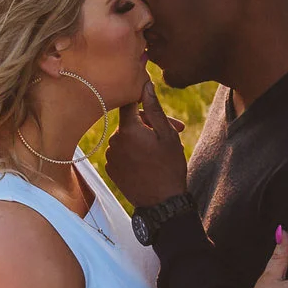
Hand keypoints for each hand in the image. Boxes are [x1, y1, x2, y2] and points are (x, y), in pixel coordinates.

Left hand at [104, 77, 188, 207]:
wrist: (162, 203)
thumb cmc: (169, 167)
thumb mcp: (167, 135)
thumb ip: (154, 108)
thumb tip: (145, 84)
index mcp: (128, 129)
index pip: (129, 103)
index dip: (143, 100)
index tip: (152, 100)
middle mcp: (114, 141)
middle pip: (131, 122)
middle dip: (151, 124)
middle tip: (177, 130)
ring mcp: (110, 156)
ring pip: (127, 138)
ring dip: (143, 139)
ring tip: (162, 150)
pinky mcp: (111, 169)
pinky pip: (122, 152)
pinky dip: (134, 152)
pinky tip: (150, 161)